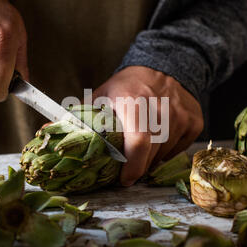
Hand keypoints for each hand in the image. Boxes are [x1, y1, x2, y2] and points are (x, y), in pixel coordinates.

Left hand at [93, 66, 203, 185]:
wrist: (164, 67)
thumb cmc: (127, 86)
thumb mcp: (102, 95)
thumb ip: (81, 117)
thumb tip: (52, 131)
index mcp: (135, 102)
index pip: (138, 143)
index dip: (131, 167)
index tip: (124, 179)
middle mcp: (163, 109)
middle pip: (150, 154)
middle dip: (137, 165)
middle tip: (128, 163)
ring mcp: (182, 116)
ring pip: (164, 154)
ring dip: (151, 157)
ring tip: (143, 143)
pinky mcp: (195, 122)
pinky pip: (178, 149)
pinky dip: (167, 149)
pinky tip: (160, 134)